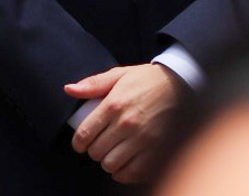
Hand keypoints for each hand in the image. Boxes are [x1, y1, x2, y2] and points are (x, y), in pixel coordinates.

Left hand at [65, 63, 188, 183]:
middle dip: (93, 150)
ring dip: (108, 161)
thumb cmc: (146, 81)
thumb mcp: (119, 75)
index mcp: (114, 104)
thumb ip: (93, 84)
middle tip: (99, 144)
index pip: (84, 133)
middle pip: (95, 152)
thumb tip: (68, 89)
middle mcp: (126, 124)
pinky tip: (124, 162)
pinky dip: (123, 172)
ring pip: (110, 165)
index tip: (80, 143)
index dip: (78, 142)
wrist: (180, 86)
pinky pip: (130, 174)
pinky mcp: (155, 153)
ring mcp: (141, 140)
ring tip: (112, 152)